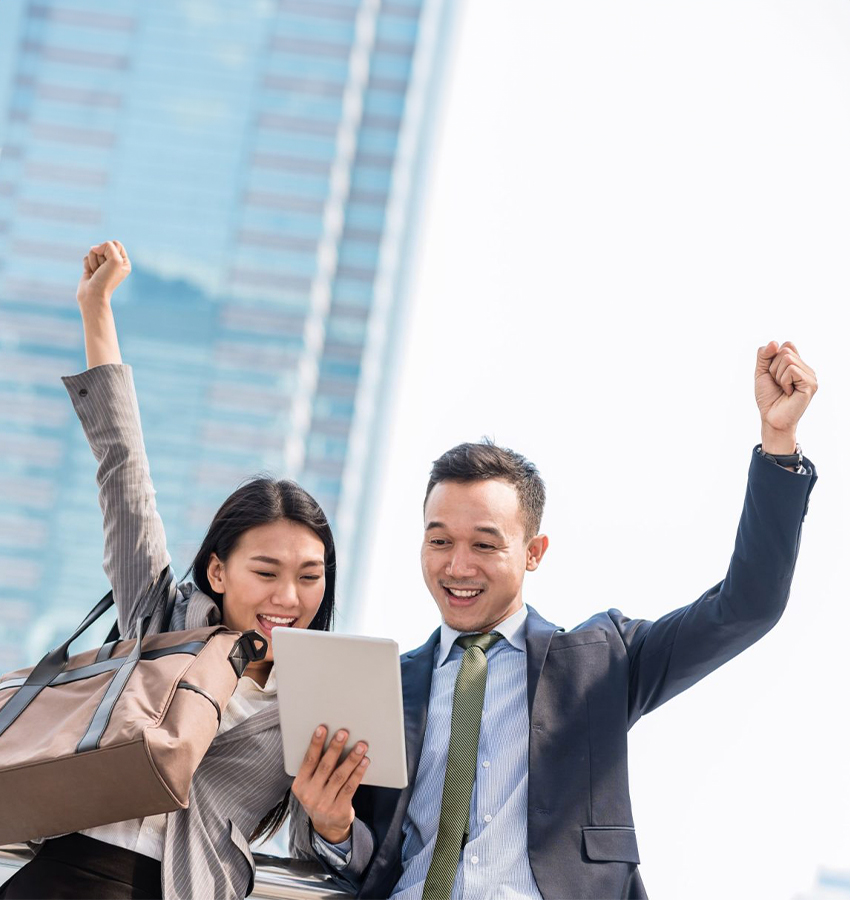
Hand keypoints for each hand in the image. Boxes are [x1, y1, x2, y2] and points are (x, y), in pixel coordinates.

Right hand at [77, 240, 130, 312]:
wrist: (93, 295)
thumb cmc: (106, 280)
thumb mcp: (115, 260)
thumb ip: (108, 246)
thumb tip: (94, 248)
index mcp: (124, 262)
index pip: (115, 243)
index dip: (109, 250)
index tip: (110, 264)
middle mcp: (114, 263)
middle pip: (103, 246)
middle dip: (100, 257)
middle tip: (102, 270)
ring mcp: (102, 265)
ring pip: (93, 251)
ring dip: (93, 262)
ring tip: (96, 273)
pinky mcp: (91, 267)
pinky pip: (86, 256)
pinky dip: (87, 264)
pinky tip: (90, 274)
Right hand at [291, 726, 369, 844]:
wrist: (326, 826)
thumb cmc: (319, 796)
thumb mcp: (310, 785)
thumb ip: (315, 768)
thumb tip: (331, 740)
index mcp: (300, 785)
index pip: (308, 761)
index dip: (315, 744)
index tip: (322, 728)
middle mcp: (310, 795)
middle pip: (325, 766)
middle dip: (335, 748)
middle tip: (344, 733)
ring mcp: (325, 804)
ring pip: (340, 776)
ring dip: (352, 759)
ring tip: (361, 746)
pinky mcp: (339, 810)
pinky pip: (350, 787)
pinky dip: (358, 773)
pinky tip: (364, 762)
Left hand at [754, 341, 817, 453]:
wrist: (771, 417)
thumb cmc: (768, 397)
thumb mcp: (761, 372)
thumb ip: (764, 355)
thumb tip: (774, 342)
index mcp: (797, 364)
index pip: (786, 345)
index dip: (773, 358)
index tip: (772, 374)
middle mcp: (806, 368)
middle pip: (785, 351)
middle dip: (773, 368)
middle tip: (778, 384)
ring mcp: (811, 376)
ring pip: (788, 359)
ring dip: (778, 375)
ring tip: (783, 388)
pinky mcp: (811, 384)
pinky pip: (791, 370)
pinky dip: (784, 381)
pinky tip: (788, 392)